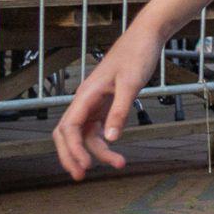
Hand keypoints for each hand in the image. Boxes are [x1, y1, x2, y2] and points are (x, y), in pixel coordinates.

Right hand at [53, 31, 159, 178]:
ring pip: (84, 133)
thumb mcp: (131, 83)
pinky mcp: (105, 103)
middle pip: (67, 134)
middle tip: (81, 176)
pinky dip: (103, 141)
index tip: (85, 166)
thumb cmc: (137, 55)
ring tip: (118, 164)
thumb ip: (120, 110)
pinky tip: (114, 150)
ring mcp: (94, 103)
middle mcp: (85, 100)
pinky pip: (96, 127)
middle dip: (72, 156)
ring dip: (94, 151)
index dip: (72, 149)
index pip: (68, 128)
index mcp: (86, 95)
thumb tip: (111, 139)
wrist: (146, 37)